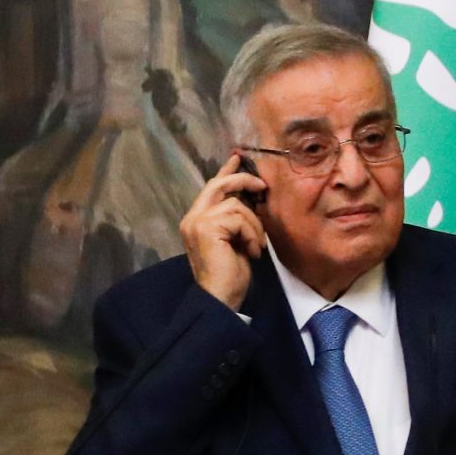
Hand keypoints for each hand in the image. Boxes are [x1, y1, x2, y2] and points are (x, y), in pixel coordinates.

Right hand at [183, 153, 268, 308]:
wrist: (221, 297)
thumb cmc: (231, 272)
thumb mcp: (235, 238)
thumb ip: (236, 217)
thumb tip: (252, 196)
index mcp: (197, 219)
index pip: (212, 187)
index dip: (226, 171)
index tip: (237, 157)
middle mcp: (192, 218)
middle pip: (220, 184)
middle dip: (244, 181)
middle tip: (263, 186)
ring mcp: (197, 222)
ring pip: (237, 205)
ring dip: (254, 226)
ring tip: (255, 246)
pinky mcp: (206, 228)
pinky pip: (240, 218)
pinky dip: (252, 234)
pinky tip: (251, 252)